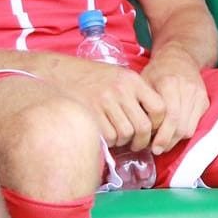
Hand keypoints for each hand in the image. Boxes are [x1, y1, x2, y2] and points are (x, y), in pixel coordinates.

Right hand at [35, 54, 166, 150]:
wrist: (58, 73)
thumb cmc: (91, 79)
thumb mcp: (118, 77)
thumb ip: (135, 95)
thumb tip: (152, 123)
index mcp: (132, 80)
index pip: (159, 108)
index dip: (158, 124)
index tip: (151, 129)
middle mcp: (121, 89)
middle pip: (143, 126)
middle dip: (141, 141)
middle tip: (135, 143)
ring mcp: (105, 101)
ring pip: (126, 134)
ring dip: (123, 141)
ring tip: (117, 137)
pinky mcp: (90, 113)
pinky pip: (109, 137)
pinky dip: (109, 141)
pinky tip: (104, 135)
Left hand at [140, 47, 208, 153]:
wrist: (180, 57)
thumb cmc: (157, 70)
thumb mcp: (144, 82)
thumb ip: (143, 104)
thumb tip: (137, 131)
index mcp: (170, 83)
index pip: (170, 116)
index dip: (162, 136)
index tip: (151, 147)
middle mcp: (188, 89)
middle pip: (181, 126)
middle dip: (168, 142)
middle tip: (156, 149)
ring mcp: (199, 96)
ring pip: (189, 129)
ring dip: (176, 140)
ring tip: (163, 144)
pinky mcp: (205, 101)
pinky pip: (195, 125)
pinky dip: (183, 133)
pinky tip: (172, 134)